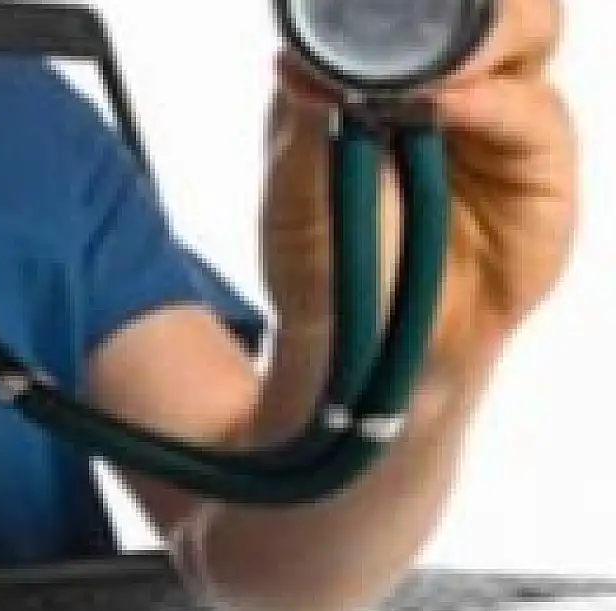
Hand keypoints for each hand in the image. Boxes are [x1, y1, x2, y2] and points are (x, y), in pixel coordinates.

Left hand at [262, 0, 576, 366]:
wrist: (360, 354)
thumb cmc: (323, 268)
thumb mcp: (290, 199)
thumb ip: (300, 125)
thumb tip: (292, 58)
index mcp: (387, 75)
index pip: (416, 2)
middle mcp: (454, 84)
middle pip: (490, 2)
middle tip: (409, 3)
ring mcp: (503, 122)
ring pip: (527, 34)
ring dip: (478, 35)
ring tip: (423, 64)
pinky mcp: (540, 172)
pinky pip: (533, 116)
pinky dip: (489, 104)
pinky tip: (444, 107)